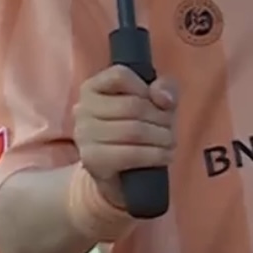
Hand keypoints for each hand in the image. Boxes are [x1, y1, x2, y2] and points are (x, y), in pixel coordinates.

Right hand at [72, 65, 176, 210]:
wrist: (121, 176)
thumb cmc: (138, 134)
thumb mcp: (156, 106)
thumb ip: (164, 90)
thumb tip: (163, 97)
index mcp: (93, 88)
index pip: (120, 75)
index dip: (147, 90)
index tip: (157, 104)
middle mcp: (83, 108)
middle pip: (133, 105)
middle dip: (162, 119)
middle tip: (170, 131)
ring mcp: (84, 134)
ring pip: (135, 130)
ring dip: (163, 138)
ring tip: (169, 144)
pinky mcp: (93, 159)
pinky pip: (132, 153)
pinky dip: (156, 155)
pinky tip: (165, 156)